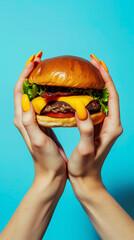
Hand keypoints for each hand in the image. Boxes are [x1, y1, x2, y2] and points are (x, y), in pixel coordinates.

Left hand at [13, 58, 66, 194]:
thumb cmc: (46, 161)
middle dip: (31, 72)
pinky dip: (47, 92)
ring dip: (39, 80)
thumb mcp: (38, 141)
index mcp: (22, 119)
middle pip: (25, 89)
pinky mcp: (42, 123)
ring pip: (34, 94)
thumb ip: (30, 122)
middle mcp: (25, 118)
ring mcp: (34, 120)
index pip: (20, 91)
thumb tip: (26, 98)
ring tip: (49, 70)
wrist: (51, 174)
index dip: (25, 74)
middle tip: (42, 59)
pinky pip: (43, 103)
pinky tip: (57, 89)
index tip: (35, 61)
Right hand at [68, 56, 122, 197]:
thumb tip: (81, 109)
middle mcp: (111, 123)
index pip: (111, 96)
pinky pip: (95, 107)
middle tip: (90, 62)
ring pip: (101, 99)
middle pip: (108, 94)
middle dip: (101, 76)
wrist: (86, 180)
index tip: (97, 63)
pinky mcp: (97, 128)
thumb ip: (86, 129)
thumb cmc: (86, 168)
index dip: (105, 78)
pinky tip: (80, 91)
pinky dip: (89, 96)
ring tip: (85, 72)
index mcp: (112, 126)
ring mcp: (104, 125)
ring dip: (95, 84)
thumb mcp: (86, 149)